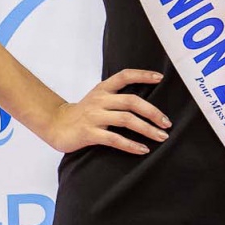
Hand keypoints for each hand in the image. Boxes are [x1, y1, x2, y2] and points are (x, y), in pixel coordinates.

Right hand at [46, 68, 170, 154]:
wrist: (57, 126)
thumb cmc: (83, 113)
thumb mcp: (98, 99)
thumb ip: (117, 97)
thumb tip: (147, 103)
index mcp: (102, 89)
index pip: (124, 76)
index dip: (142, 75)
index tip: (160, 78)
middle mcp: (99, 100)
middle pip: (131, 101)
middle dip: (152, 112)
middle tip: (167, 123)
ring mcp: (94, 116)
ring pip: (126, 120)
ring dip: (147, 129)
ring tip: (161, 137)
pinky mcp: (89, 133)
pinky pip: (114, 139)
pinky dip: (131, 145)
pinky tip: (143, 149)